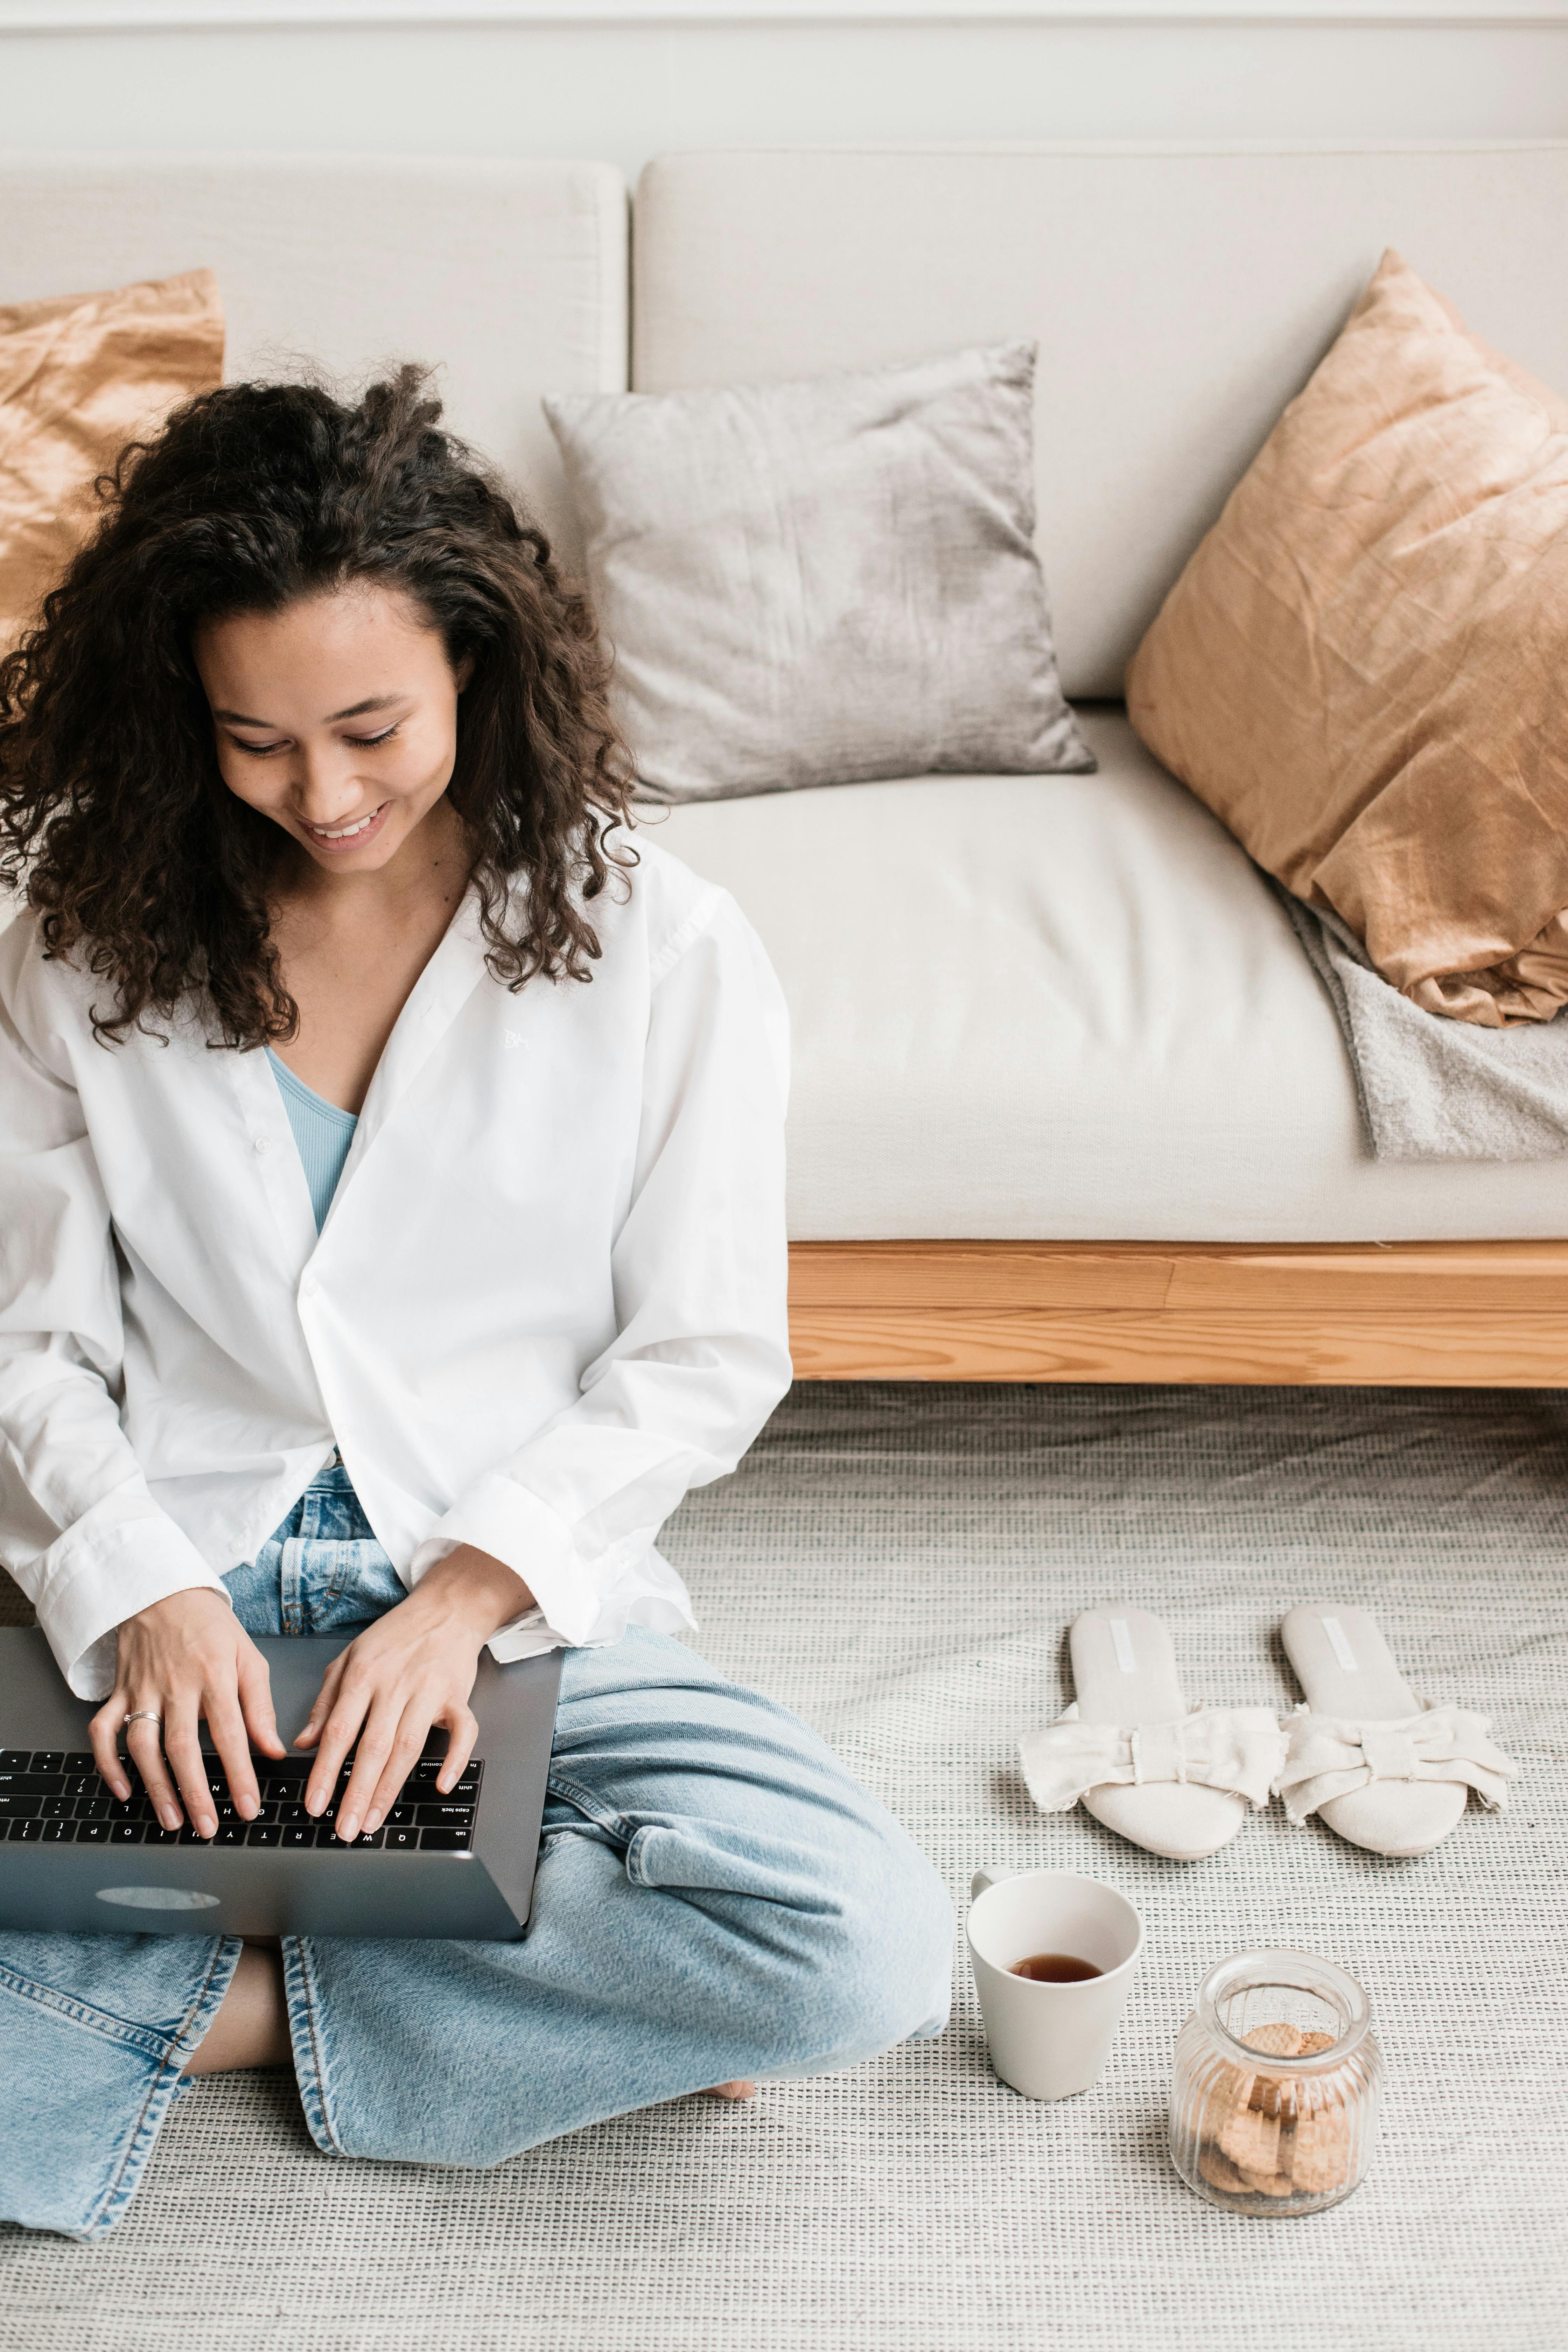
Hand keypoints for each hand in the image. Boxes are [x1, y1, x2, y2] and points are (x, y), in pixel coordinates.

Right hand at [91, 1588, 285, 1837]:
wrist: (162, 1591)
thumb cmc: (211, 1626)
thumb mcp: (248, 1655)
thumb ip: (260, 1706)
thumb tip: (274, 1750)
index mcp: (215, 1674)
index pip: (230, 1733)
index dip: (239, 1774)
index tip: (249, 1807)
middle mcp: (176, 1684)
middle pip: (182, 1746)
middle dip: (196, 1792)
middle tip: (207, 1827)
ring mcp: (142, 1688)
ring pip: (142, 1745)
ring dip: (155, 1787)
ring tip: (172, 1819)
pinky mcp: (117, 1691)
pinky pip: (103, 1731)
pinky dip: (108, 1764)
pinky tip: (124, 1790)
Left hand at [296, 1546, 532, 1840]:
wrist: (448, 1606)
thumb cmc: (396, 1634)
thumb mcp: (349, 1657)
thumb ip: (326, 1701)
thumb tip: (304, 1742)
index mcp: (363, 1674)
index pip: (339, 1730)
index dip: (325, 1771)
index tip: (314, 1804)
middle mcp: (395, 1684)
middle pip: (372, 1746)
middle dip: (355, 1792)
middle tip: (343, 1828)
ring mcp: (429, 1690)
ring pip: (408, 1747)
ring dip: (390, 1788)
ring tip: (372, 1820)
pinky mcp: (459, 1695)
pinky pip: (462, 1731)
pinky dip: (454, 1758)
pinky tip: (440, 1783)